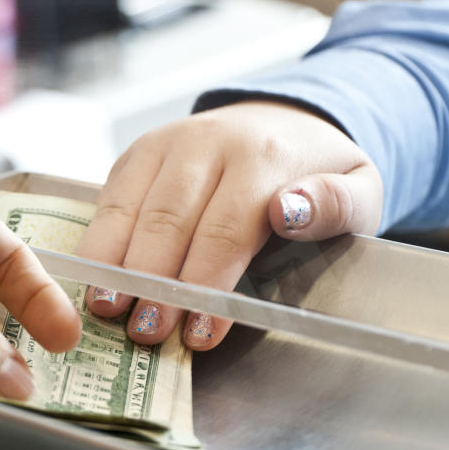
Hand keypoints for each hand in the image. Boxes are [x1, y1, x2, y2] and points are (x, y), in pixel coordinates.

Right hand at [75, 101, 381, 349]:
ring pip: (130, 207)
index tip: (199, 333)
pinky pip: (110, 197)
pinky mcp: (138, 153)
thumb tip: (291, 212)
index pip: (228, 229)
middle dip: (155, 281)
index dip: (208, 284)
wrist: (283, 116)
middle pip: (170, 219)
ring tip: (105, 309)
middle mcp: (206, 143)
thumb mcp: (357, 185)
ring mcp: (165, 144)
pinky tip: (90, 275)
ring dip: (114, 263)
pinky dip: (98, 240)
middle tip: (145, 333)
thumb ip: (336, 203)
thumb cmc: (318, 169)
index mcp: (262, 156)